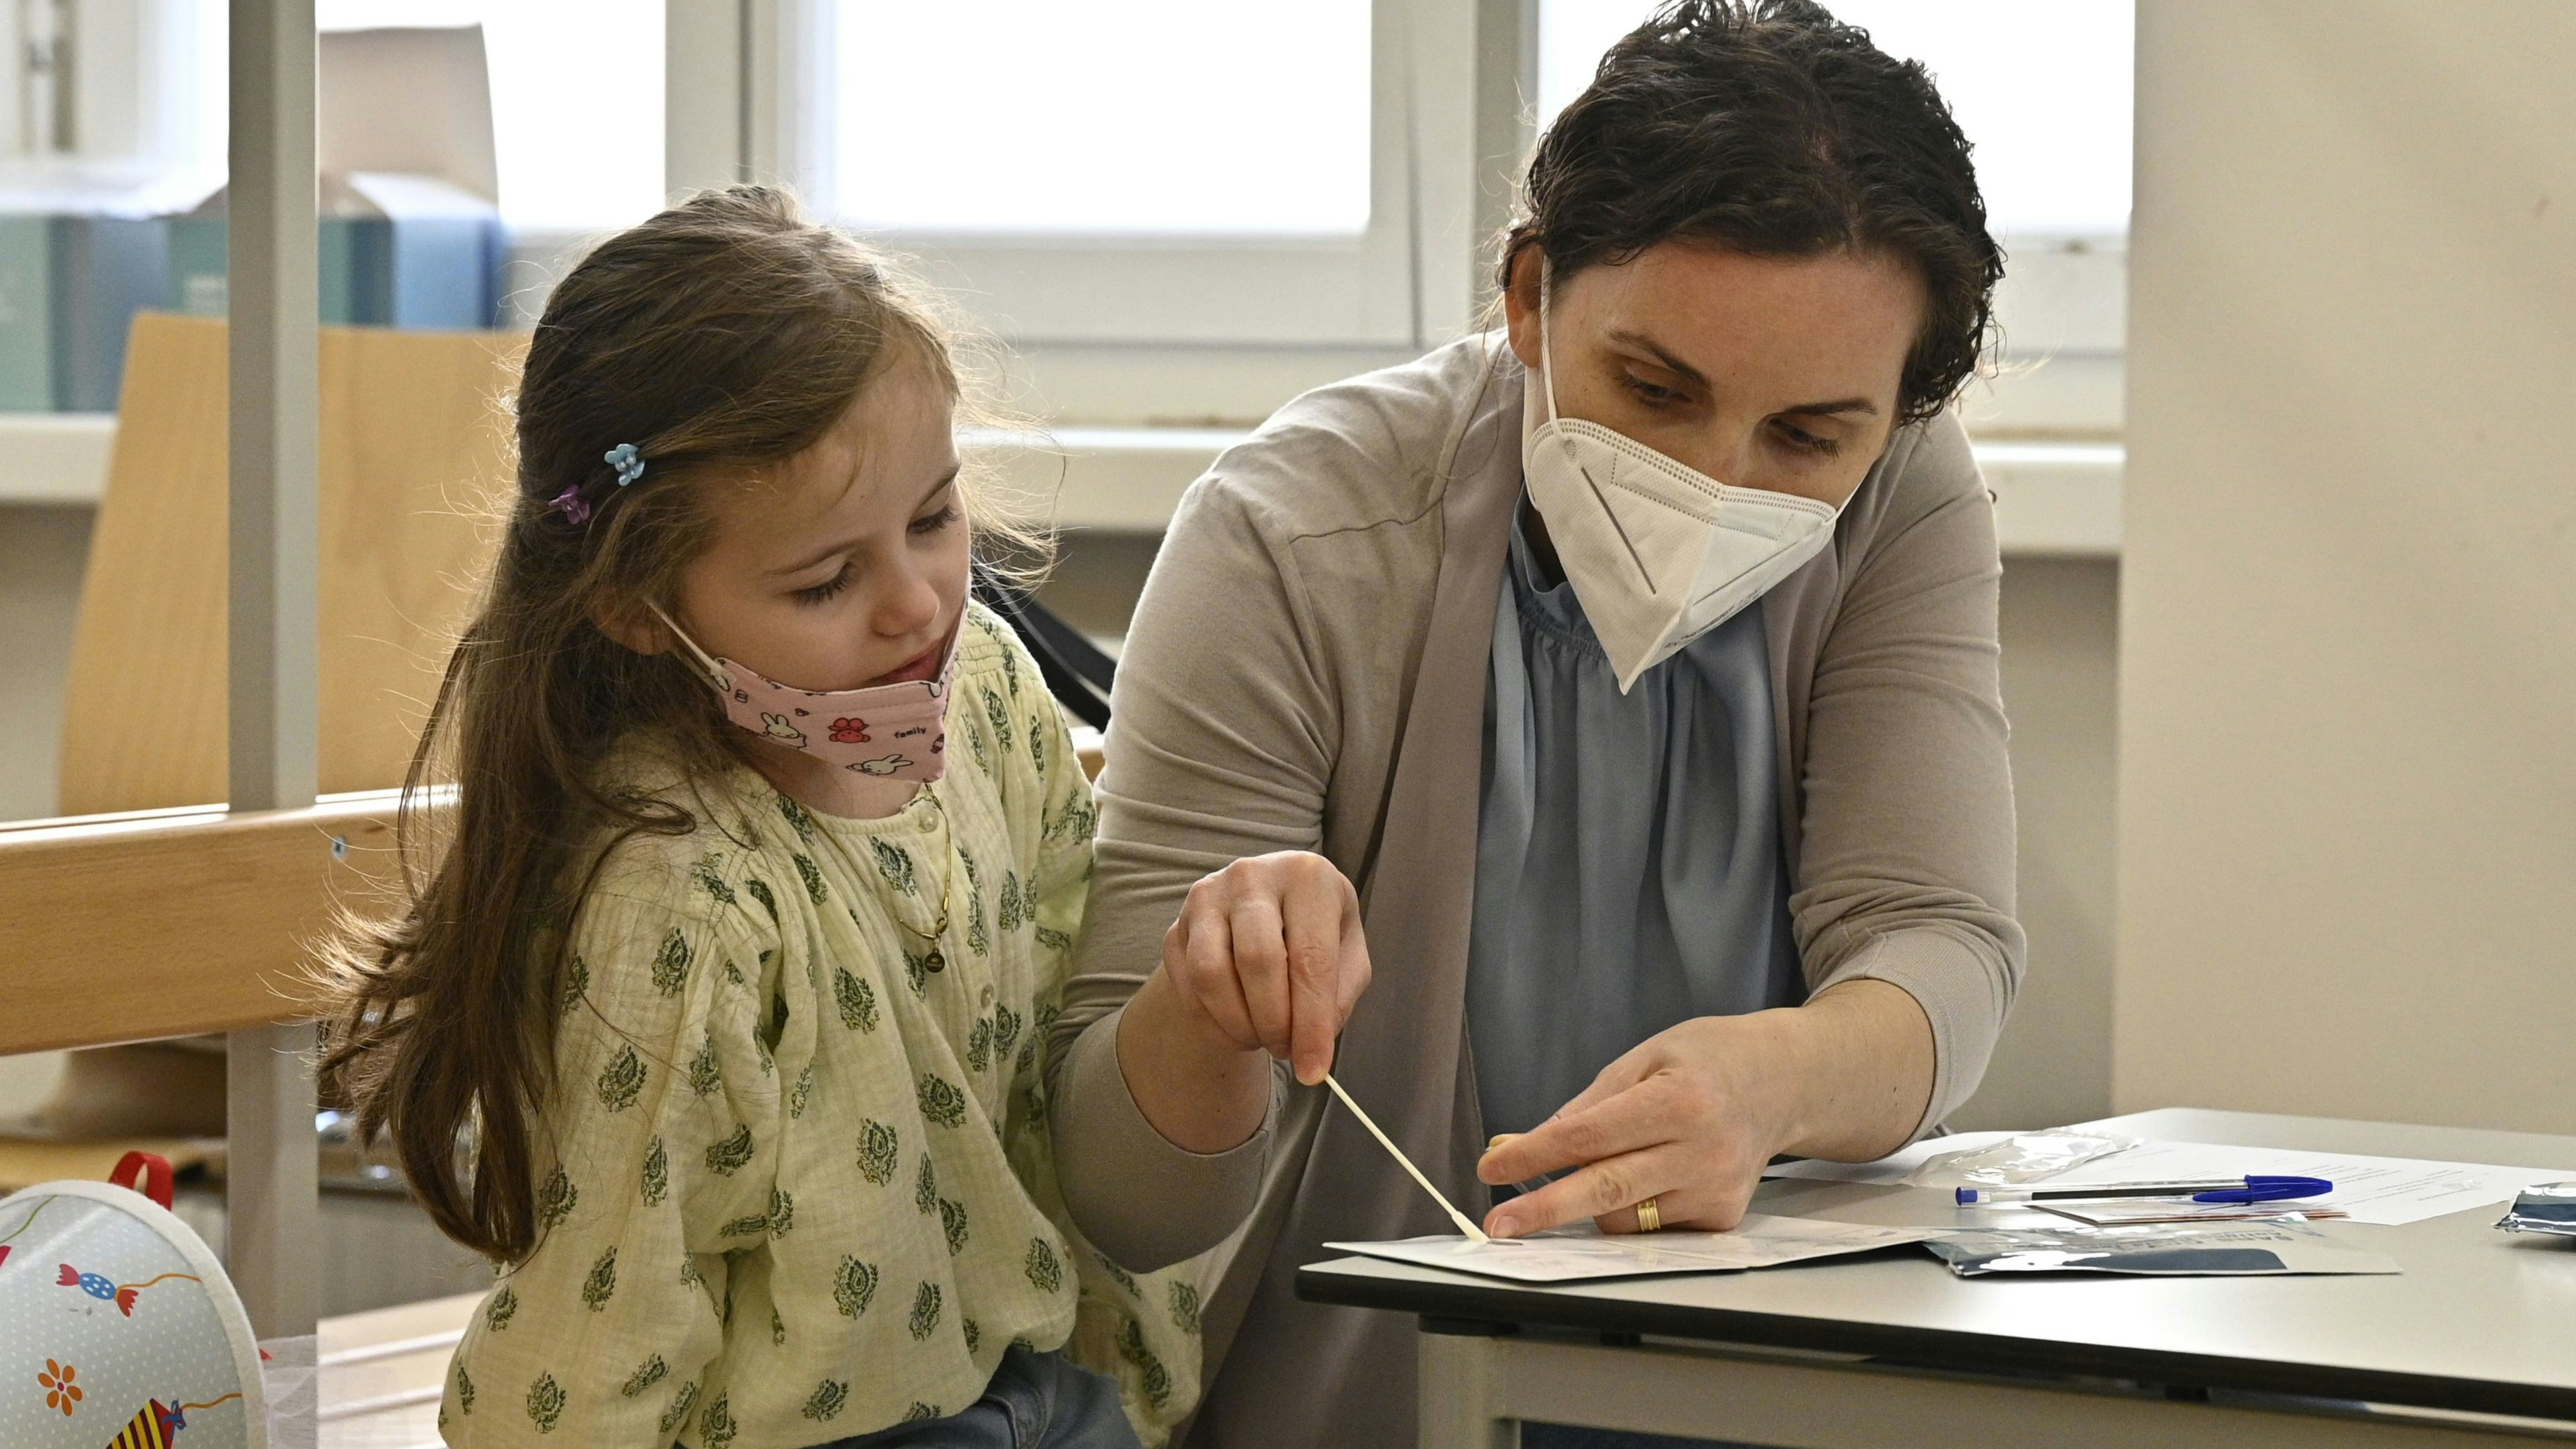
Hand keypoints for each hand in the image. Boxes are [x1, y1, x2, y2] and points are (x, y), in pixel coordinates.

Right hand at [1157, 851, 1372, 1085]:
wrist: (1267, 905)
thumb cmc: (1314, 929)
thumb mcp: (1347, 952)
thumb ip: (1338, 995)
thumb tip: (1313, 1048)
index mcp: (1307, 876)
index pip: (1310, 958)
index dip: (1312, 1022)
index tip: (1314, 1070)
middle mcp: (1252, 877)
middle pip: (1257, 962)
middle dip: (1273, 1022)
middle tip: (1286, 1049)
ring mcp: (1206, 898)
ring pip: (1211, 974)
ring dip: (1239, 1024)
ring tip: (1262, 1036)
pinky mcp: (1176, 926)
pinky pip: (1186, 987)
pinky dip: (1211, 1023)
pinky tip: (1236, 1026)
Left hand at [1475, 1013, 1802, 1238]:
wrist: (1784, 1081)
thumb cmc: (1708, 1060)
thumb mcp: (1645, 1058)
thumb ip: (1586, 1106)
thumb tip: (1523, 1144)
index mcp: (1679, 1101)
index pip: (1590, 1136)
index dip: (1534, 1154)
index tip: (1492, 1167)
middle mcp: (1702, 1151)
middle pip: (1607, 1189)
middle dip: (1545, 1209)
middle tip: (1499, 1222)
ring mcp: (1715, 1190)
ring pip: (1624, 1217)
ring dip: (1593, 1201)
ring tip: (1613, 1160)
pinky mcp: (1722, 1217)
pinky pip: (1651, 1228)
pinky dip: (1632, 1207)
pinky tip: (1653, 1172)